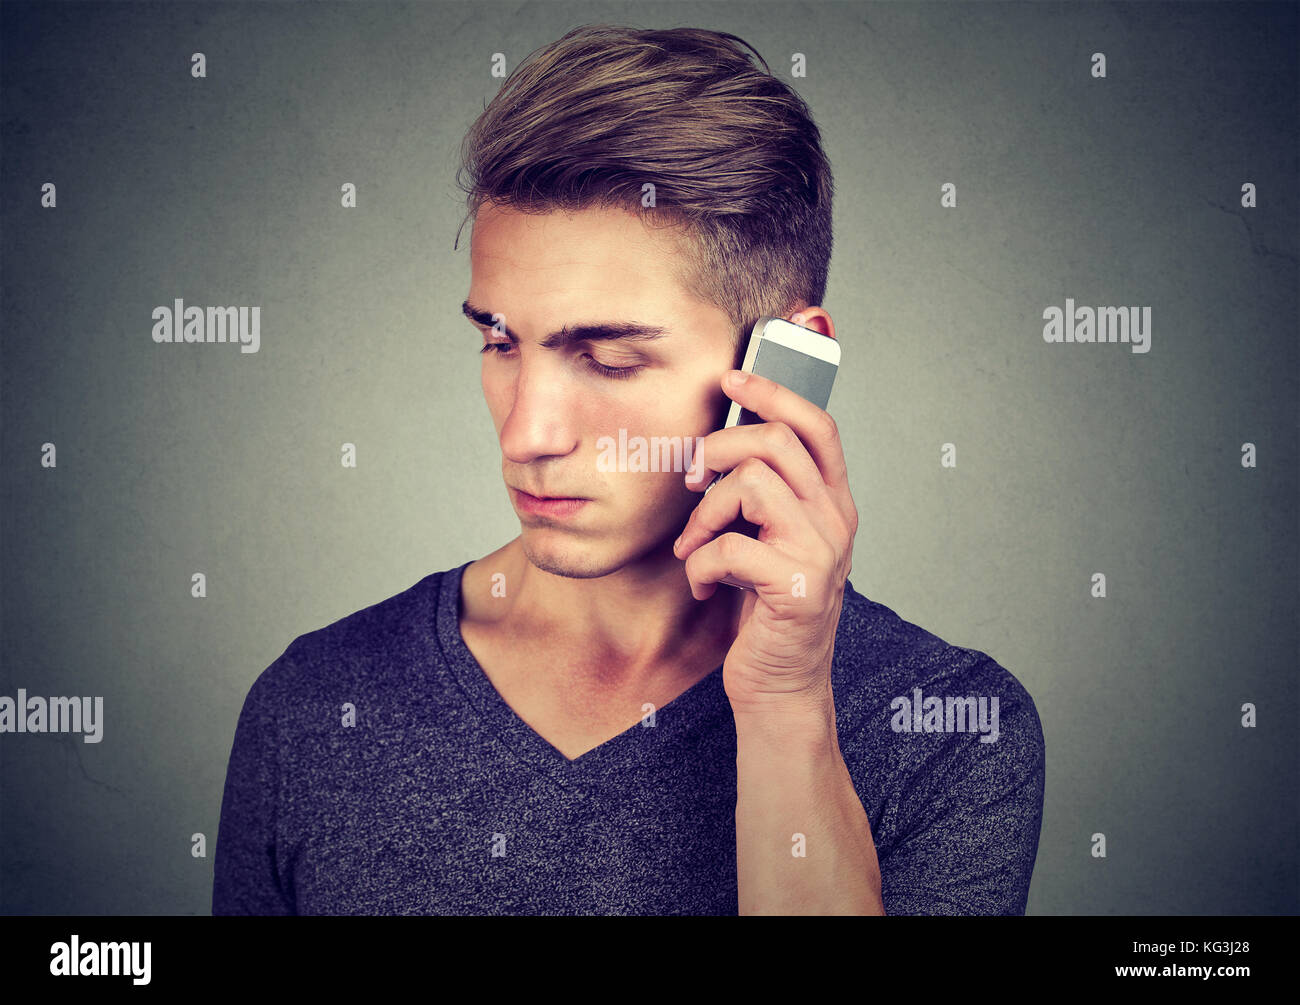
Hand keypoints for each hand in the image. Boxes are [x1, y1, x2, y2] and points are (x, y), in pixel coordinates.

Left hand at [672, 367, 858, 721]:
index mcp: (832, 501)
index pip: (816, 425)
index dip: (773, 393)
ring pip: (750, 485)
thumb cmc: (766, 609)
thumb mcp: (769, 539)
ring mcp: (823, 553)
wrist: (780, 685)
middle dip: (716, 451)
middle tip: (692, 481)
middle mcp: (836, 520)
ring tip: (695, 547)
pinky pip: (729, 548)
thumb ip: (763, 493)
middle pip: (776, 442)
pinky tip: (704, 588)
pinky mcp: (799, 587)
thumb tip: (720, 443)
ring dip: (704, 515)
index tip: (731, 378)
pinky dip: (700, 567)